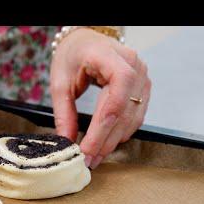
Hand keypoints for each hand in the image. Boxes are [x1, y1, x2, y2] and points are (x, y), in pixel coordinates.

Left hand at [50, 28, 150, 168]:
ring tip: (94, 157)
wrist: (86, 42)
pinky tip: (106, 144)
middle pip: (123, 113)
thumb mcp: (60, 82)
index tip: (86, 150)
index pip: (114, 99)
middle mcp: (134, 66)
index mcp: (110, 58)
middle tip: (88, 161)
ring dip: (113, 141)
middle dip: (105, 141)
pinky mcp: (143, 88)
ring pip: (132, 119)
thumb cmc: (73, 56)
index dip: (101, 130)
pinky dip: (121, 133)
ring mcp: (142, 77)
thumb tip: (66, 142)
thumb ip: (64, 113)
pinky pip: (136, 117)